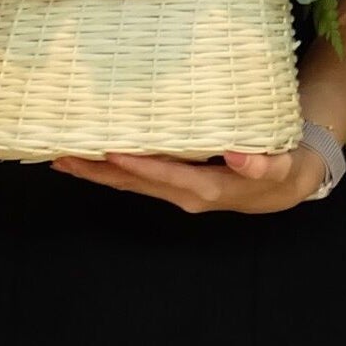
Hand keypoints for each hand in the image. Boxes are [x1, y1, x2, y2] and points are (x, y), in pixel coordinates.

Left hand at [51, 148, 325, 213]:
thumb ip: (262, 163)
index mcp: (207, 188)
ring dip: (96, 172)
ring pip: (130, 183)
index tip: (110, 152)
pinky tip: (89, 159)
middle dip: (99, 172)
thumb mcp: (281, 165)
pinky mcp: (174, 183)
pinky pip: (137, 178)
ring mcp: (177, 190)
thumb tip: (241, 157)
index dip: (138, 165)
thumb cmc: (282, 168)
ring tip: (61, 158)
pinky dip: (110, 169)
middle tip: (62, 156)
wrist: (285, 184)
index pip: (165, 176)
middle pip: (135, 183)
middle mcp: (185, 193)